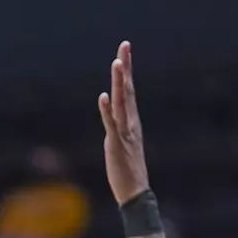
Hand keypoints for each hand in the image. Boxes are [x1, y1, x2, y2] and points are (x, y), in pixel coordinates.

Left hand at [99, 41, 149, 203]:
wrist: (135, 192)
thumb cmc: (127, 170)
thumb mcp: (122, 143)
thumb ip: (118, 127)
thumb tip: (112, 114)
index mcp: (131, 121)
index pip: (128, 91)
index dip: (126, 71)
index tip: (124, 50)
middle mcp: (130, 123)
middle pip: (127, 90)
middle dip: (125, 68)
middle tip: (125, 45)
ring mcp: (124, 133)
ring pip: (121, 103)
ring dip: (118, 83)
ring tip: (116, 63)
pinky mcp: (115, 145)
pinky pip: (111, 125)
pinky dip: (107, 110)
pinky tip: (102, 96)